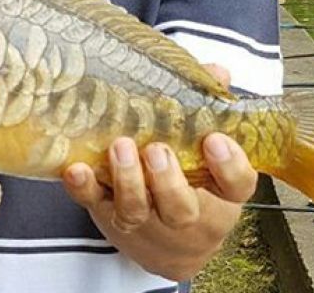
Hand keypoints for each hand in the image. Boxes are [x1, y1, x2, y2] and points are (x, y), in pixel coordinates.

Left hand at [59, 63, 257, 279]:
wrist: (167, 242)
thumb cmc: (191, 175)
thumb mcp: (207, 145)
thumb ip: (208, 104)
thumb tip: (216, 72)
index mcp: (219, 192)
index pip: (236, 185)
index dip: (230, 166)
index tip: (215, 140)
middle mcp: (185, 212)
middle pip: (181, 208)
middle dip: (167, 181)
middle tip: (156, 150)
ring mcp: (145, 217)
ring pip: (136, 210)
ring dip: (126, 181)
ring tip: (120, 148)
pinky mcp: (107, 212)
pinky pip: (93, 204)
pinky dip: (83, 187)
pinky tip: (76, 168)